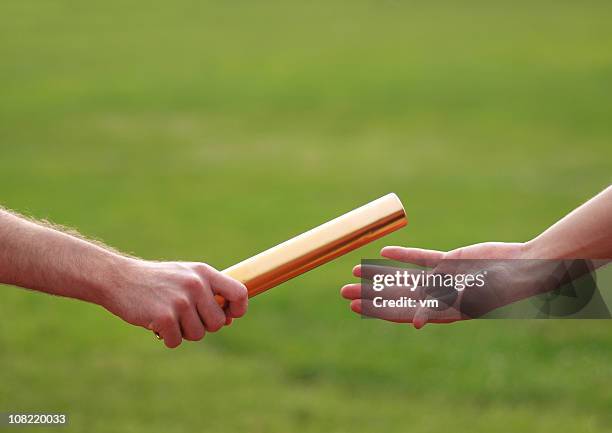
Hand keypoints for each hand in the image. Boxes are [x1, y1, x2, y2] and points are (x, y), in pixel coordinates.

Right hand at [102, 260, 247, 347]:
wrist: (118, 278)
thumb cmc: (156, 280)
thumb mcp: (186, 275)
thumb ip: (209, 292)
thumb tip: (230, 318)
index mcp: (204, 273)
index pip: (239, 292)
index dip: (238, 309)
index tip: (229, 316)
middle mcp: (196, 285)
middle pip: (218, 323)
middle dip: (204, 326)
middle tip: (185, 317)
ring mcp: (180, 301)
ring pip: (198, 335)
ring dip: (184, 332)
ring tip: (169, 317)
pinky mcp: (164, 317)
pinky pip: (177, 341)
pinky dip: (167, 338)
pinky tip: (156, 324)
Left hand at [341, 242, 549, 327]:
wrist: (524, 269)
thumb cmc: (502, 290)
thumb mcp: (470, 301)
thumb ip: (441, 309)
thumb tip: (414, 323)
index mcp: (440, 311)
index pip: (399, 312)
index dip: (376, 309)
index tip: (353, 306)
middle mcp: (437, 297)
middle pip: (394, 295)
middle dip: (369, 294)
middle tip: (343, 291)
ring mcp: (442, 278)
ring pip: (402, 277)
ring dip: (379, 274)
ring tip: (355, 271)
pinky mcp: (449, 261)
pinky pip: (420, 258)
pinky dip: (402, 256)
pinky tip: (383, 252)